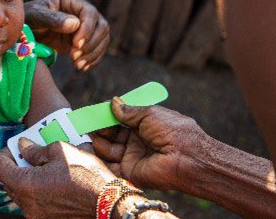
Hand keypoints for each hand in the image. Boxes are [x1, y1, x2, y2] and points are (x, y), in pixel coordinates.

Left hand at [0, 139, 114, 218]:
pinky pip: (33, 204)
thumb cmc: (86, 175)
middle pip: (7, 181)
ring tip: (45, 168)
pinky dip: (36, 192)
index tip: (16, 148)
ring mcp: (36, 216)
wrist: (110, 202)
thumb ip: (35, 150)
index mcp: (25, 185)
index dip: (4, 153)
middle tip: (31, 155)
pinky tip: (52, 183)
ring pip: (20, 194)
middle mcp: (26, 205)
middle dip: (16, 166)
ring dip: (26, 179)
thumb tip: (22, 146)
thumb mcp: (60, 151)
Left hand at [25, 0, 108, 70]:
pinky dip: (92, 60)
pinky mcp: (84, 41)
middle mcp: (82, 12)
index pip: (90, 13)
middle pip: (101, 26)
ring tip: (78, 65)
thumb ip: (52, 19)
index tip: (76, 45)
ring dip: (93, 54)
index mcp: (71, 0)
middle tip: (75, 57)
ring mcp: (85, 26)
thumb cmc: (28, 18)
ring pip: (102, 39)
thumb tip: (75, 24)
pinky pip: (97, 50)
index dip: (87, 29)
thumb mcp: (35, 16)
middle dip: (91, 44)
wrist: (25, 30)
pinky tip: (81, 67)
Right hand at [91, 98, 207, 191]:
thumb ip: (129, 110)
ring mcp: (131, 156)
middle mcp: (136, 140)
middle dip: (98, 128)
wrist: (187, 158)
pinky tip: (92, 148)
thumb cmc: (173, 132)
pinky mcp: (128, 172)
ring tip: (90, 135)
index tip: (93, 112)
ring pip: (106, 148)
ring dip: (97, 141)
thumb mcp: (150, 113)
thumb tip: (113, 102)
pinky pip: (109, 166)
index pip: (119, 119)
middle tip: (87, 122)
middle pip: (110, 133)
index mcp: (143, 125)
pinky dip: (98, 158)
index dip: (106, 115)